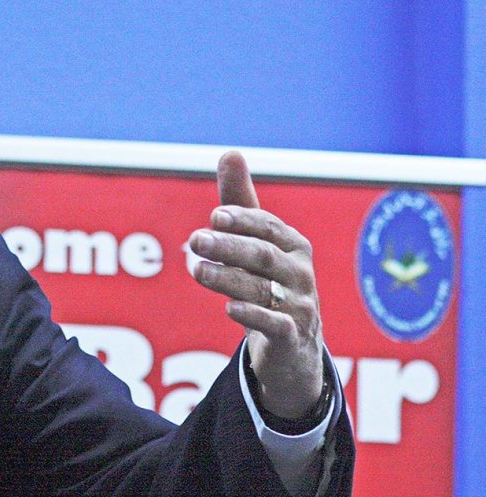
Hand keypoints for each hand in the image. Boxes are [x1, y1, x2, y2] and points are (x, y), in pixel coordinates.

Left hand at [188, 151, 323, 418]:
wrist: (293, 344)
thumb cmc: (269, 281)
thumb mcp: (256, 242)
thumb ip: (241, 201)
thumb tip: (230, 152)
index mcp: (293, 245)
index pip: (268, 227)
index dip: (243, 220)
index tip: (214, 216)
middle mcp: (300, 273)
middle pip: (263, 256)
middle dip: (229, 246)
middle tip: (195, 240)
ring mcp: (300, 305)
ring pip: (262, 289)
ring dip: (227, 278)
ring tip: (195, 270)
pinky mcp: (292, 336)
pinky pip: (275, 324)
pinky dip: (253, 315)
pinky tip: (228, 308)